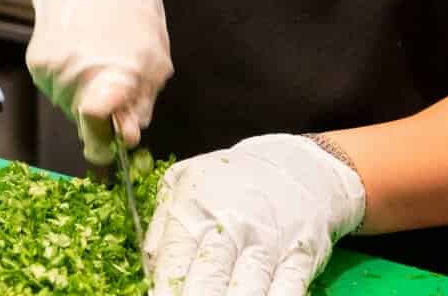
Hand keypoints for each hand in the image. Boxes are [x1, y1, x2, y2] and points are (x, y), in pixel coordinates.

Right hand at [26, 0, 172, 164]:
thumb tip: (129, 136)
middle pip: (85, 124)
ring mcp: (53, 71)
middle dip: (101, 117)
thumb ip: (141, 102)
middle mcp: (77, 75)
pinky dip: (68, 82)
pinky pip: (55, 89)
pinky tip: (78, 54)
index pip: (96, 123)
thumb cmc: (129, 11)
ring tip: (95, 59)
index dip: (104, 144)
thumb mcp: (154, 57)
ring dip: (84, 97)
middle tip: (114, 86)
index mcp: (113, 73)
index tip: (113, 146)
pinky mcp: (37, 65)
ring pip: (69, 107)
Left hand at [144, 134, 365, 295]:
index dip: (165, 290)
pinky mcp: (299, 257)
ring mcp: (268, 243)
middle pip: (209, 279)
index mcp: (196, 209)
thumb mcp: (183, 182)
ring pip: (247, 289)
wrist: (295, 165)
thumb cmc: (229, 180)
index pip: (173, 261)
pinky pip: (287, 290)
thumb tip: (148, 268)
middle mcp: (232, 226)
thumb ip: (162, 226)